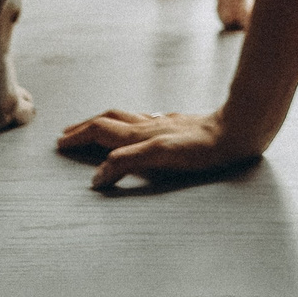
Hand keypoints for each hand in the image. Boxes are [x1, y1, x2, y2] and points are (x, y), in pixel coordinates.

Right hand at [55, 107, 262, 188]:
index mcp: (140, 134)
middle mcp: (149, 125)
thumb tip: (96, 179)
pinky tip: (140, 126)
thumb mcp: (161, 157)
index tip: (59, 143)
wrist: (238, 129)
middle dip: (85, 126)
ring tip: (95, 127)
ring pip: (127, 117)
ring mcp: (165, 122)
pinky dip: (130, 123)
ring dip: (105, 122)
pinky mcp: (180, 124)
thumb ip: (126, 163)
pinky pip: (146, 119)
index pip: (100, 131)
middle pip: (109, 120)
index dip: (78, 137)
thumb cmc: (203, 148)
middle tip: (67, 134)